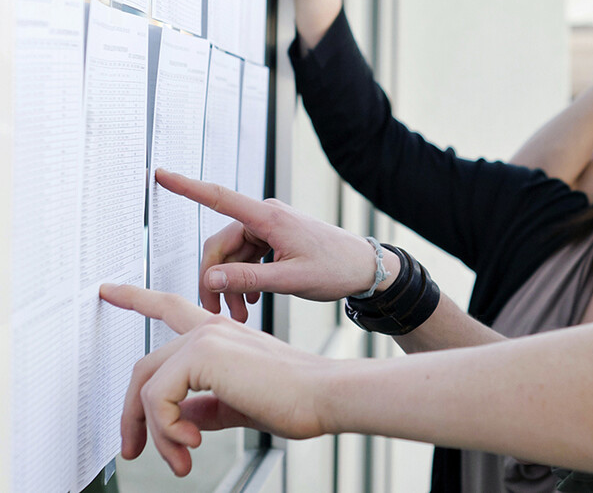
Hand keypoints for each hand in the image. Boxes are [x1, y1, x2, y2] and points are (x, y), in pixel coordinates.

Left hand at [99, 284, 330, 476]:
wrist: (325, 396)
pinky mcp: (202, 355)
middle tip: (134, 450)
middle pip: (144, 366)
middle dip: (131, 414)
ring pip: (147, 387)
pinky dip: (167, 429)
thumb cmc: (297, 399)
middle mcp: (209, 330)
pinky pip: (158, 398)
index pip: (170, 308)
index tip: (111, 291)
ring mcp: (204, 339)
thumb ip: (202, 409)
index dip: (137, 298)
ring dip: (156, 433)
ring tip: (181, 457)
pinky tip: (192, 442)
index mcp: (220, 335)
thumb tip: (175, 422)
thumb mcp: (237, 406)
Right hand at [154, 169, 396, 321]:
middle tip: (218, 313)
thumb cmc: (336, 269)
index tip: (161, 174)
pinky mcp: (275, 239)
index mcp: (269, 218)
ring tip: (241, 315)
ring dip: (231, 285)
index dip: (187, 187)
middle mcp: (266, 217)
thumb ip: (247, 279)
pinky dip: (244, 280)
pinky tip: (251, 301)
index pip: (219, 198)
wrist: (365, 269)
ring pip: (232, 257)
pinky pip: (247, 258)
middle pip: (220, 246)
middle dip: (215, 280)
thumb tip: (208, 279)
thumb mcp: (290, 279)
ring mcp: (270, 228)